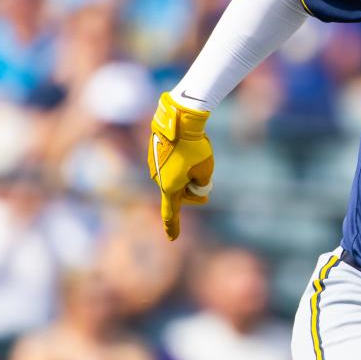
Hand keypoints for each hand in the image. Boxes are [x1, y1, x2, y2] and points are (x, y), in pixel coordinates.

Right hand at [147, 92, 213, 240]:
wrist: (179, 120)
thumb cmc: (194, 147)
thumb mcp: (206, 169)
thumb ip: (202, 183)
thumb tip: (196, 185)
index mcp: (169, 188)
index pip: (171, 213)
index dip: (173, 226)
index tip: (173, 238)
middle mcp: (158, 179)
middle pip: (178, 194)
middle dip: (192, 193)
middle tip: (205, 189)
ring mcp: (154, 166)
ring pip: (176, 177)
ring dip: (188, 174)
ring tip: (196, 157)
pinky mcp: (155, 153)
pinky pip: (171, 164)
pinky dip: (181, 161)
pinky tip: (187, 148)